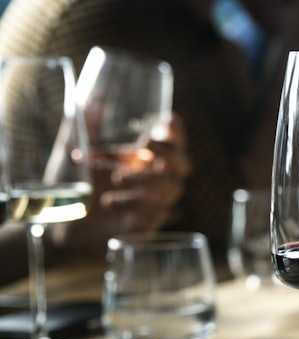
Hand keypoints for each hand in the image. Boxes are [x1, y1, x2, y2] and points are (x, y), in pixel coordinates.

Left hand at [50, 115, 189, 257]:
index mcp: (142, 157)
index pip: (173, 142)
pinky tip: (108, 202)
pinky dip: (132, 206)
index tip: (167, 121)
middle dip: (169, 153)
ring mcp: (152, 204)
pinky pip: (152, 215)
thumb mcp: (72, 150)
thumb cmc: (70, 185)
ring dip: (146, 180)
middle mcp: (153, 179)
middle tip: (145, 147)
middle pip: (182, 165)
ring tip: (117, 178)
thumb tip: (93, 95)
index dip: (177, 132)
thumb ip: (85, 124)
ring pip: (170, 189)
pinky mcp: (145, 226)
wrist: (57, 226)